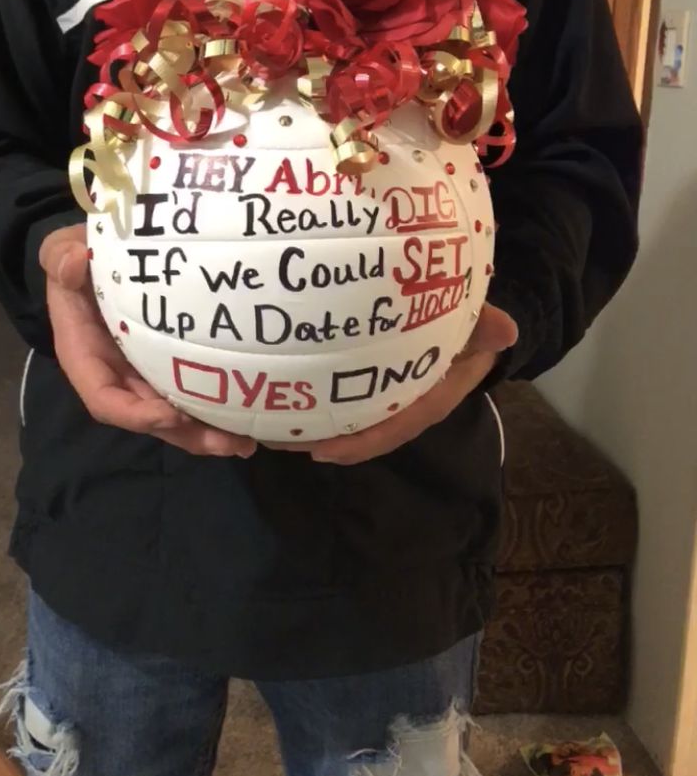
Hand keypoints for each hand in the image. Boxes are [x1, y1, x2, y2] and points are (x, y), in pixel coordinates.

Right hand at [39, 225, 255, 457]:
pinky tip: (248, 415)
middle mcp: (116, 374)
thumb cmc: (77, 258)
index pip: (105, 399)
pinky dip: (214, 406)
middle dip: (186, 435)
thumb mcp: (60, 251)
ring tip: (245, 442)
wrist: (95, 256)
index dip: (136, 414)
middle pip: (149, 418)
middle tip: (228, 444)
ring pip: (173, 415)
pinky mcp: (167, 363)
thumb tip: (73, 263)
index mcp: (86, 355)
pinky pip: (189, 391)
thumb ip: (60, 257)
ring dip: (206, 432)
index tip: (172, 415)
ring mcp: (143, 372)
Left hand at [286, 304, 517, 465]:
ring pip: (351, 422)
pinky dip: (318, 405)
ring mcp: (389, 400)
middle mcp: (407, 406)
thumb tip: (506, 330)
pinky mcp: (375, 387)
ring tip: (269, 427)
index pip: (397, 427)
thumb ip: (483, 325)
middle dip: (325, 441)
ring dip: (313, 427)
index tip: (325, 451)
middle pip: (365, 434)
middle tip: (280, 439)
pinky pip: (346, 402)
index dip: (362, 442)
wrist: (471, 326)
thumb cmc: (469, 326)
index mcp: (431, 398)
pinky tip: (286, 399)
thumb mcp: (476, 325)